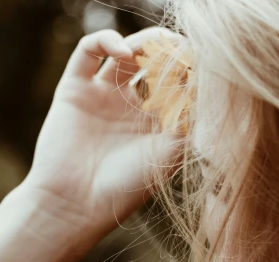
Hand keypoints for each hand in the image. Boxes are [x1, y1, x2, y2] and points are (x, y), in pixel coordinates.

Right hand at [21, 27, 182, 240]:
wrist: (76, 204)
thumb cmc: (127, 187)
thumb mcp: (171, 151)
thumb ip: (189, 116)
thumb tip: (204, 80)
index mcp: (157, 121)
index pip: (178, 82)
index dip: (190, 69)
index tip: (202, 65)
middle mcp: (130, 105)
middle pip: (154, 62)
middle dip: (170, 52)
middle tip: (181, 50)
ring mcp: (101, 94)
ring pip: (125, 51)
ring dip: (144, 42)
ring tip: (156, 49)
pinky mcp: (74, 89)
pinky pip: (88, 51)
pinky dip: (105, 40)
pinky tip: (124, 52)